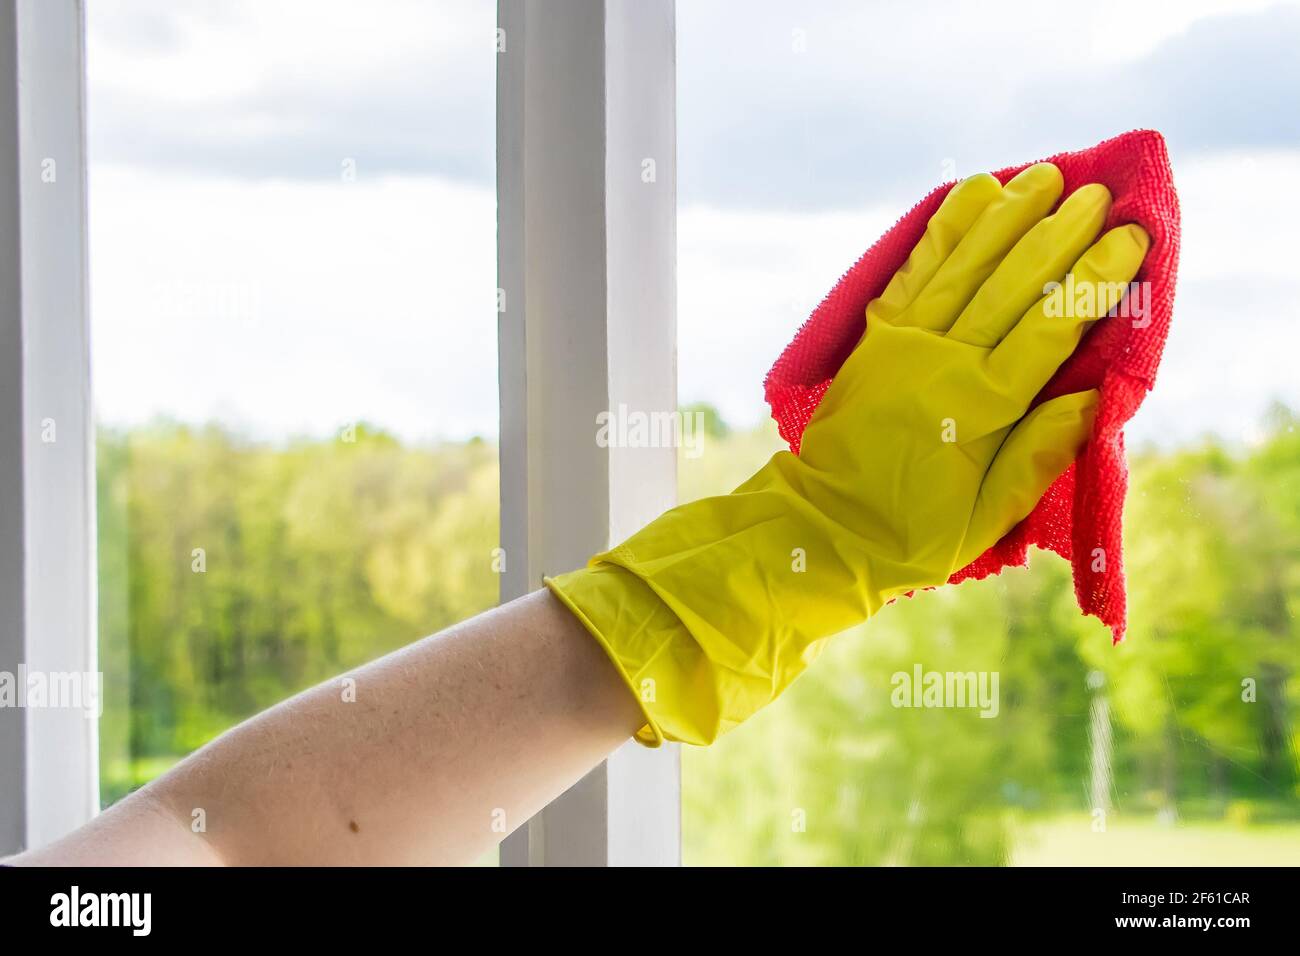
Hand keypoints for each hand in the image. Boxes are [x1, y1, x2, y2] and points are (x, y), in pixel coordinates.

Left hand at [549, 162, 1149, 745]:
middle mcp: (938, 362)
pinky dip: (944, 230)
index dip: (1091, 281)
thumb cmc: (912, 535)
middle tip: (1098, 194)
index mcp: (976, 407)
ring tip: (1045, 177)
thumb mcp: (986, 517)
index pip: (1047, 330)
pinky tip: (970, 194)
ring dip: (1006, 217)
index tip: (1129, 238)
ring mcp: (901, 343)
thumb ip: (1038, 454)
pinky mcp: (875, 338)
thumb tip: (1095, 397)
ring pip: (963, 266)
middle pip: (1009, 284)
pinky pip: (914, 271)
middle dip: (1058, 235)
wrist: (821, 528)